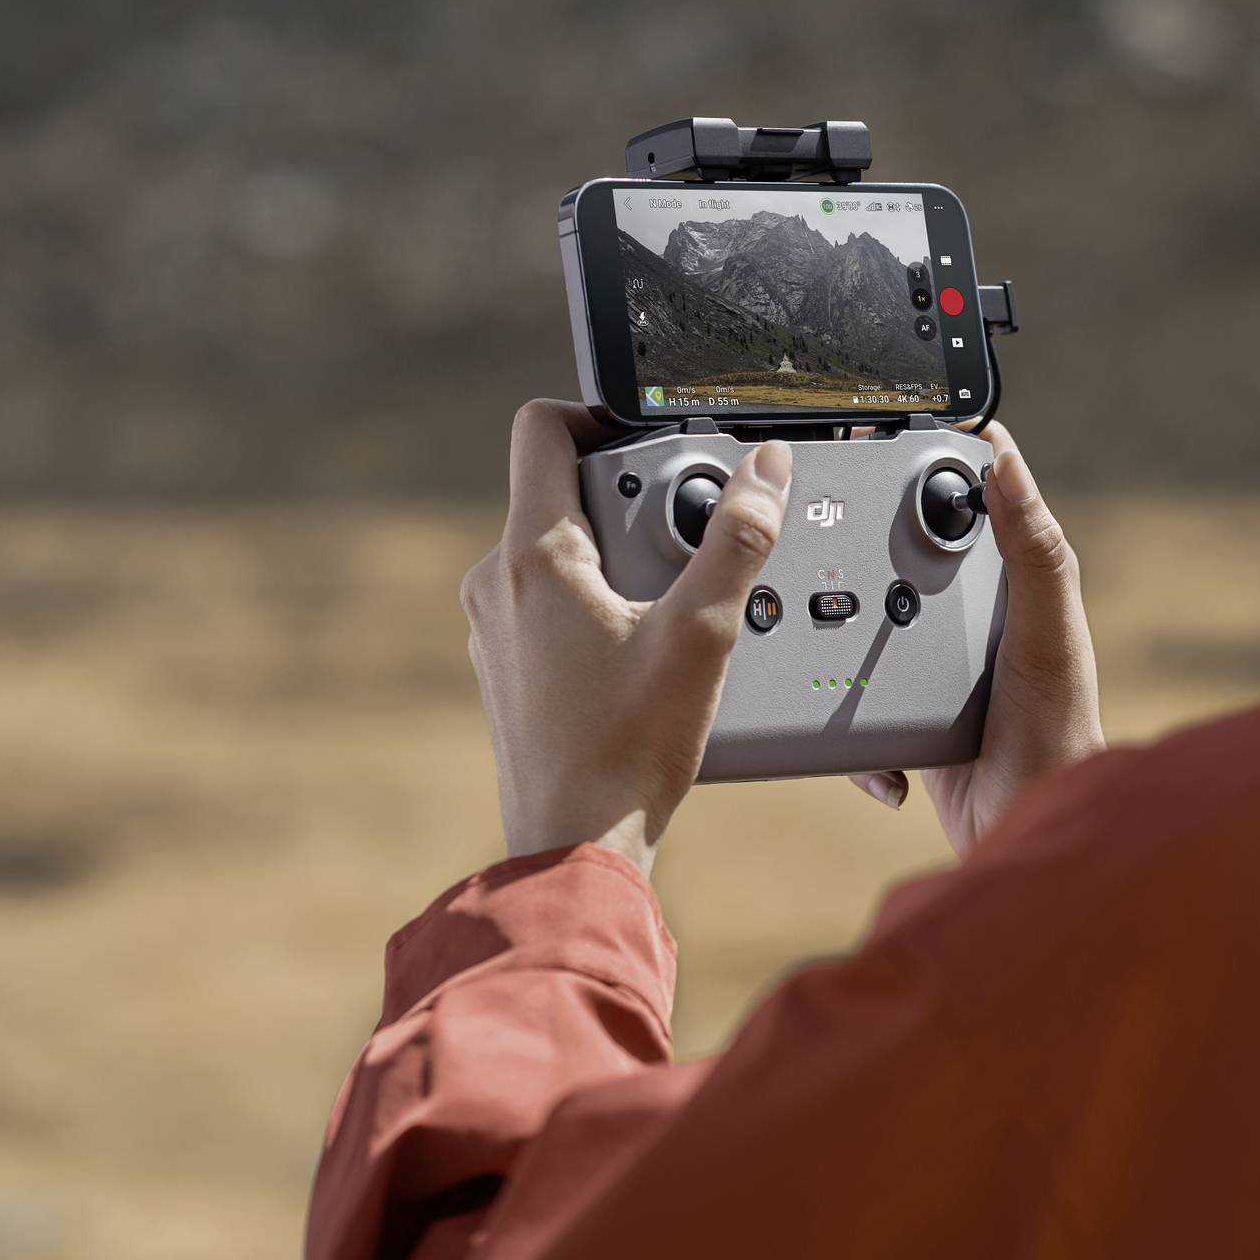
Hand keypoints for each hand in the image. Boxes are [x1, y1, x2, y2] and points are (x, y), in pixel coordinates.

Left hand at [460, 400, 791, 880]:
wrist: (574, 848)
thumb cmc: (626, 749)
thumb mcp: (702, 633)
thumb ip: (738, 540)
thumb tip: (766, 468)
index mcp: (531, 554)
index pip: (540, 428)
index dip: (596, 412)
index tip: (648, 436)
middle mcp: (495, 583)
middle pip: (559, 490)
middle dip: (629, 496)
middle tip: (689, 531)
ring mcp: (493, 628)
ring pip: (555, 550)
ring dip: (615, 553)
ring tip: (674, 597)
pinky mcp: (505, 668)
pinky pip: (548, 603)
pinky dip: (596, 602)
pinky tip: (645, 647)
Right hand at [843, 420, 1101, 854]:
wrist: (1021, 825)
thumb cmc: (1055, 733)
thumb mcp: (1047, 635)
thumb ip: (1034, 553)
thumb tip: (1008, 465)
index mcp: (1013, 582)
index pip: (978, 494)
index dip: (943, 453)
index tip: (893, 423)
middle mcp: (974, 611)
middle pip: (908, 543)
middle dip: (868, 531)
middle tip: (821, 510)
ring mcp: (936, 655)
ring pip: (872, 607)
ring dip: (844, 616)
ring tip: (815, 612)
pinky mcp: (905, 701)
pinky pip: (857, 677)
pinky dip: (848, 692)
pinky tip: (858, 698)